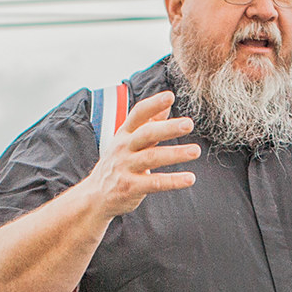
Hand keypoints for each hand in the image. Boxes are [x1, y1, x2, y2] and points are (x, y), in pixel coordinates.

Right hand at [88, 89, 199, 216]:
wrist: (96, 195)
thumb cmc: (118, 163)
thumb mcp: (128, 140)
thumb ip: (148, 123)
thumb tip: (167, 104)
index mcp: (124, 133)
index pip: (138, 114)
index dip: (153, 104)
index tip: (170, 95)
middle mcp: (123, 147)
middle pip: (146, 134)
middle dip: (168, 128)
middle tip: (189, 124)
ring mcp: (125, 167)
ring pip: (152, 157)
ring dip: (175, 154)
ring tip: (195, 151)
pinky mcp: (130, 187)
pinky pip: (155, 183)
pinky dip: (173, 181)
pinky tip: (190, 178)